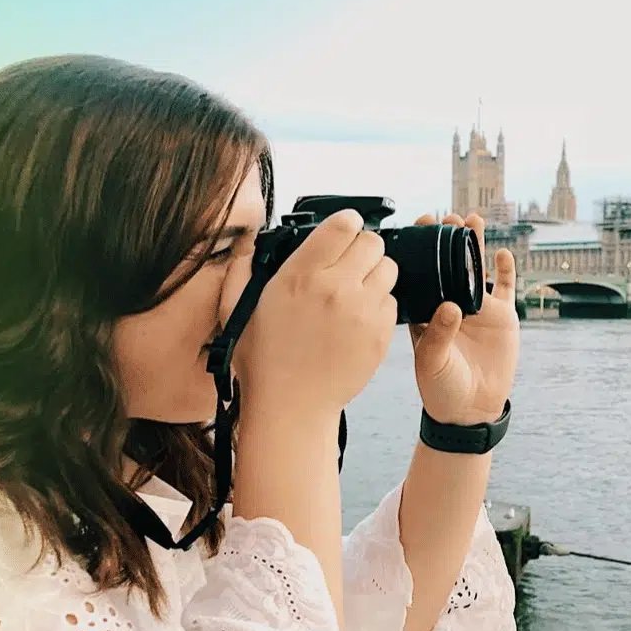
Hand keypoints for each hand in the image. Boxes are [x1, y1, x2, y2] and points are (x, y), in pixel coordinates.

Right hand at [220, 208, 398, 419]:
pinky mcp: (380, 334)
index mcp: (300, 275)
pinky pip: (392, 302)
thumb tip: (252, 244)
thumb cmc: (263, 359)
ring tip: (356, 291)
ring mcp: (362, 311)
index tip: (343, 231)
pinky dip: (380, 305)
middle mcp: (336, 288)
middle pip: (373, 242)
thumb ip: (244, 268)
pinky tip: (360, 318)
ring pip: (388, 269)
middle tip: (351, 264)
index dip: (346, 224)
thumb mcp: (238, 308)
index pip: (343, 226)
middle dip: (363, 249)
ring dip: (375, 275)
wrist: (291, 406)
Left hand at [407, 212, 518, 425]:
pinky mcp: (502, 316)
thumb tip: (450, 307)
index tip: (418, 226)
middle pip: (449, 263)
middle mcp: (451, 303)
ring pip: (477, 268)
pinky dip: (506, 270)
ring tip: (472, 220)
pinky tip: (503, 253)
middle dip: (447, 238)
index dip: (420, 249)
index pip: (421, 272)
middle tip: (445, 216)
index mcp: (426, 311)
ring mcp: (477, 308)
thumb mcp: (431, 363)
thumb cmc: (441, 388)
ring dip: (474, 244)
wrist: (470, 410)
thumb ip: (438, 335)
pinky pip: (506, 287)